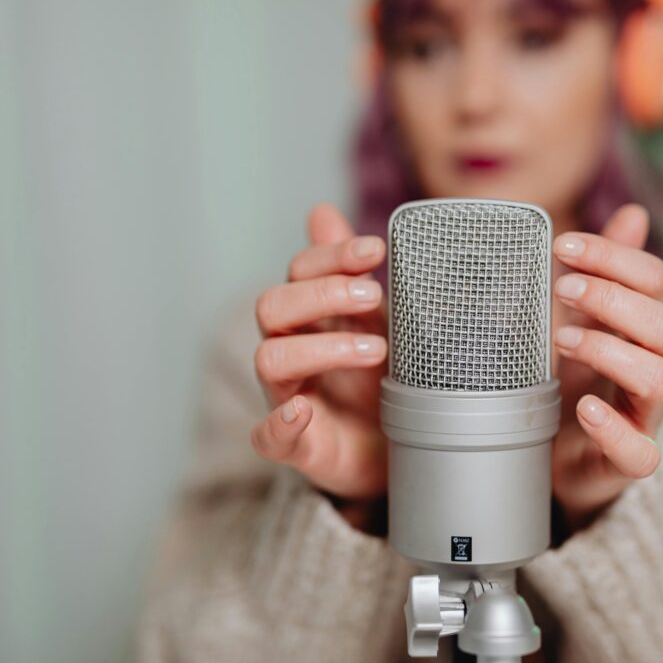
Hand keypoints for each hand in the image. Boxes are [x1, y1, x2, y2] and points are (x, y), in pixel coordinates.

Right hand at [251, 203, 389, 518]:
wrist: (395, 451)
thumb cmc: (380, 381)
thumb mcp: (377, 321)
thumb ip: (350, 273)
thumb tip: (320, 211)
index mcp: (312, 317)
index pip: (300, 271)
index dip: (332, 255)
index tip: (377, 249)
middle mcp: (292, 351)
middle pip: (274, 305)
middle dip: (324, 293)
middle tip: (374, 296)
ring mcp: (289, 397)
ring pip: (270, 358)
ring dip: (321, 347)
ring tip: (376, 350)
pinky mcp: (297, 445)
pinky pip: (267, 436)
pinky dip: (280, 422)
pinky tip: (303, 409)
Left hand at [550, 204, 662, 535]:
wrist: (555, 456)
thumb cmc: (574, 380)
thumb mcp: (583, 319)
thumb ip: (606, 272)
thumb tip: (635, 214)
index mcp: (642, 329)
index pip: (654, 281)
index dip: (614, 257)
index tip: (562, 246)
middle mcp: (652, 367)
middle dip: (614, 299)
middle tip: (563, 287)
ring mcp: (643, 416)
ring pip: (662, 378)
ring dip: (609, 352)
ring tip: (563, 339)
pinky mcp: (625, 461)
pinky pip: (641, 453)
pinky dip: (613, 430)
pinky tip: (583, 409)